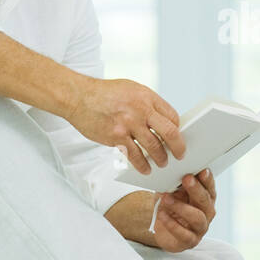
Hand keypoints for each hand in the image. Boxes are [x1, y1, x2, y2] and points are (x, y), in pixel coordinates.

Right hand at [65, 76, 184, 173]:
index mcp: (147, 96)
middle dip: (178, 146)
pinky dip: (142, 165)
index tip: (178, 137)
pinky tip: (145, 169)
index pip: (172, 116)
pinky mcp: (116, 137)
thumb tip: (162, 121)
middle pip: (170, 132)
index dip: (178, 129)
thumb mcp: (131, 90)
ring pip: (154, 147)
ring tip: (163, 163)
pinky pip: (135, 156)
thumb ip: (147, 104)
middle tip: (180, 154)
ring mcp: (128, 124)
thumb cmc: (105, 93)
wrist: (78, 96)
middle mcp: (140, 109)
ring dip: (161, 158)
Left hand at [151, 169, 217, 252]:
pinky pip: (183, 234)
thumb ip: (176, 183)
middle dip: (196, 189)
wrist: (163, 230)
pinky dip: (172, 224)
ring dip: (181, 207)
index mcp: (206, 199)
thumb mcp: (173, 192)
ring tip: (167, 198)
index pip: (210, 188)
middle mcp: (207, 213)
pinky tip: (162, 214)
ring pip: (196, 217)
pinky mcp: (190, 241)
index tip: (202, 170)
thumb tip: (173, 170)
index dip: (208, 179)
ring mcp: (200, 228)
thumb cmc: (171, 207)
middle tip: (186, 179)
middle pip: (205, 201)